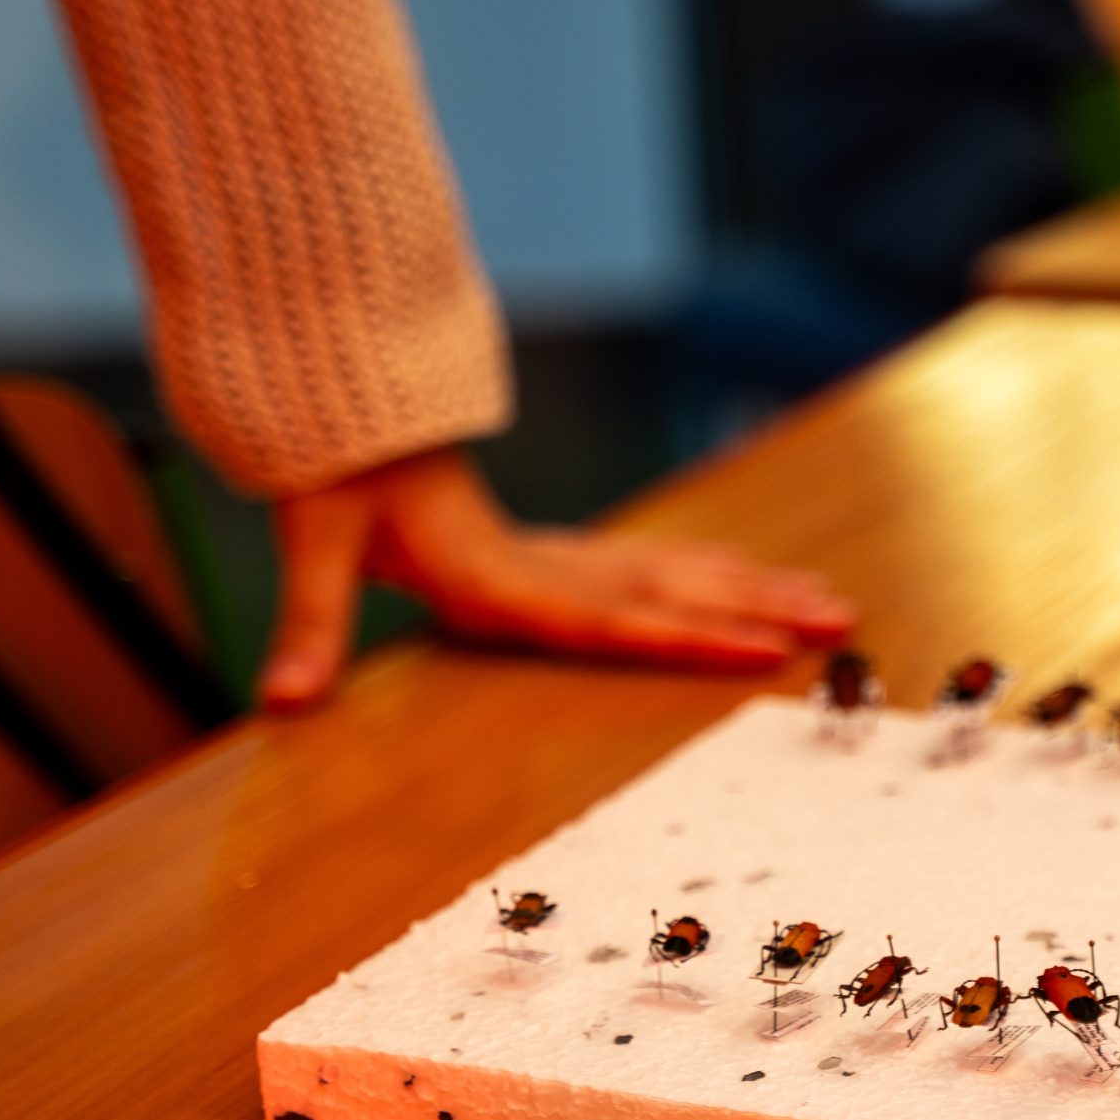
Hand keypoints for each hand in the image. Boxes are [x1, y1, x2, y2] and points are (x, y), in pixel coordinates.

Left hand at [258, 446, 854, 710]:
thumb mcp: (315, 545)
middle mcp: (550, 566)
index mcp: (501, 577)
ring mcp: (566, 555)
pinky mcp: (565, 552)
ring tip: (832, 606)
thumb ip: (308, 628)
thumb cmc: (338, 487)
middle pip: (672, 593)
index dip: (683, 638)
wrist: (346, 417)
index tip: (756, 653)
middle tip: (839, 626)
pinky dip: (720, 573)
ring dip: (759, 591)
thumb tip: (280, 702)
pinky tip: (764, 580)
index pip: (607, 619)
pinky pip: (659, 564)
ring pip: (682, 574)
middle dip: (760, 612)